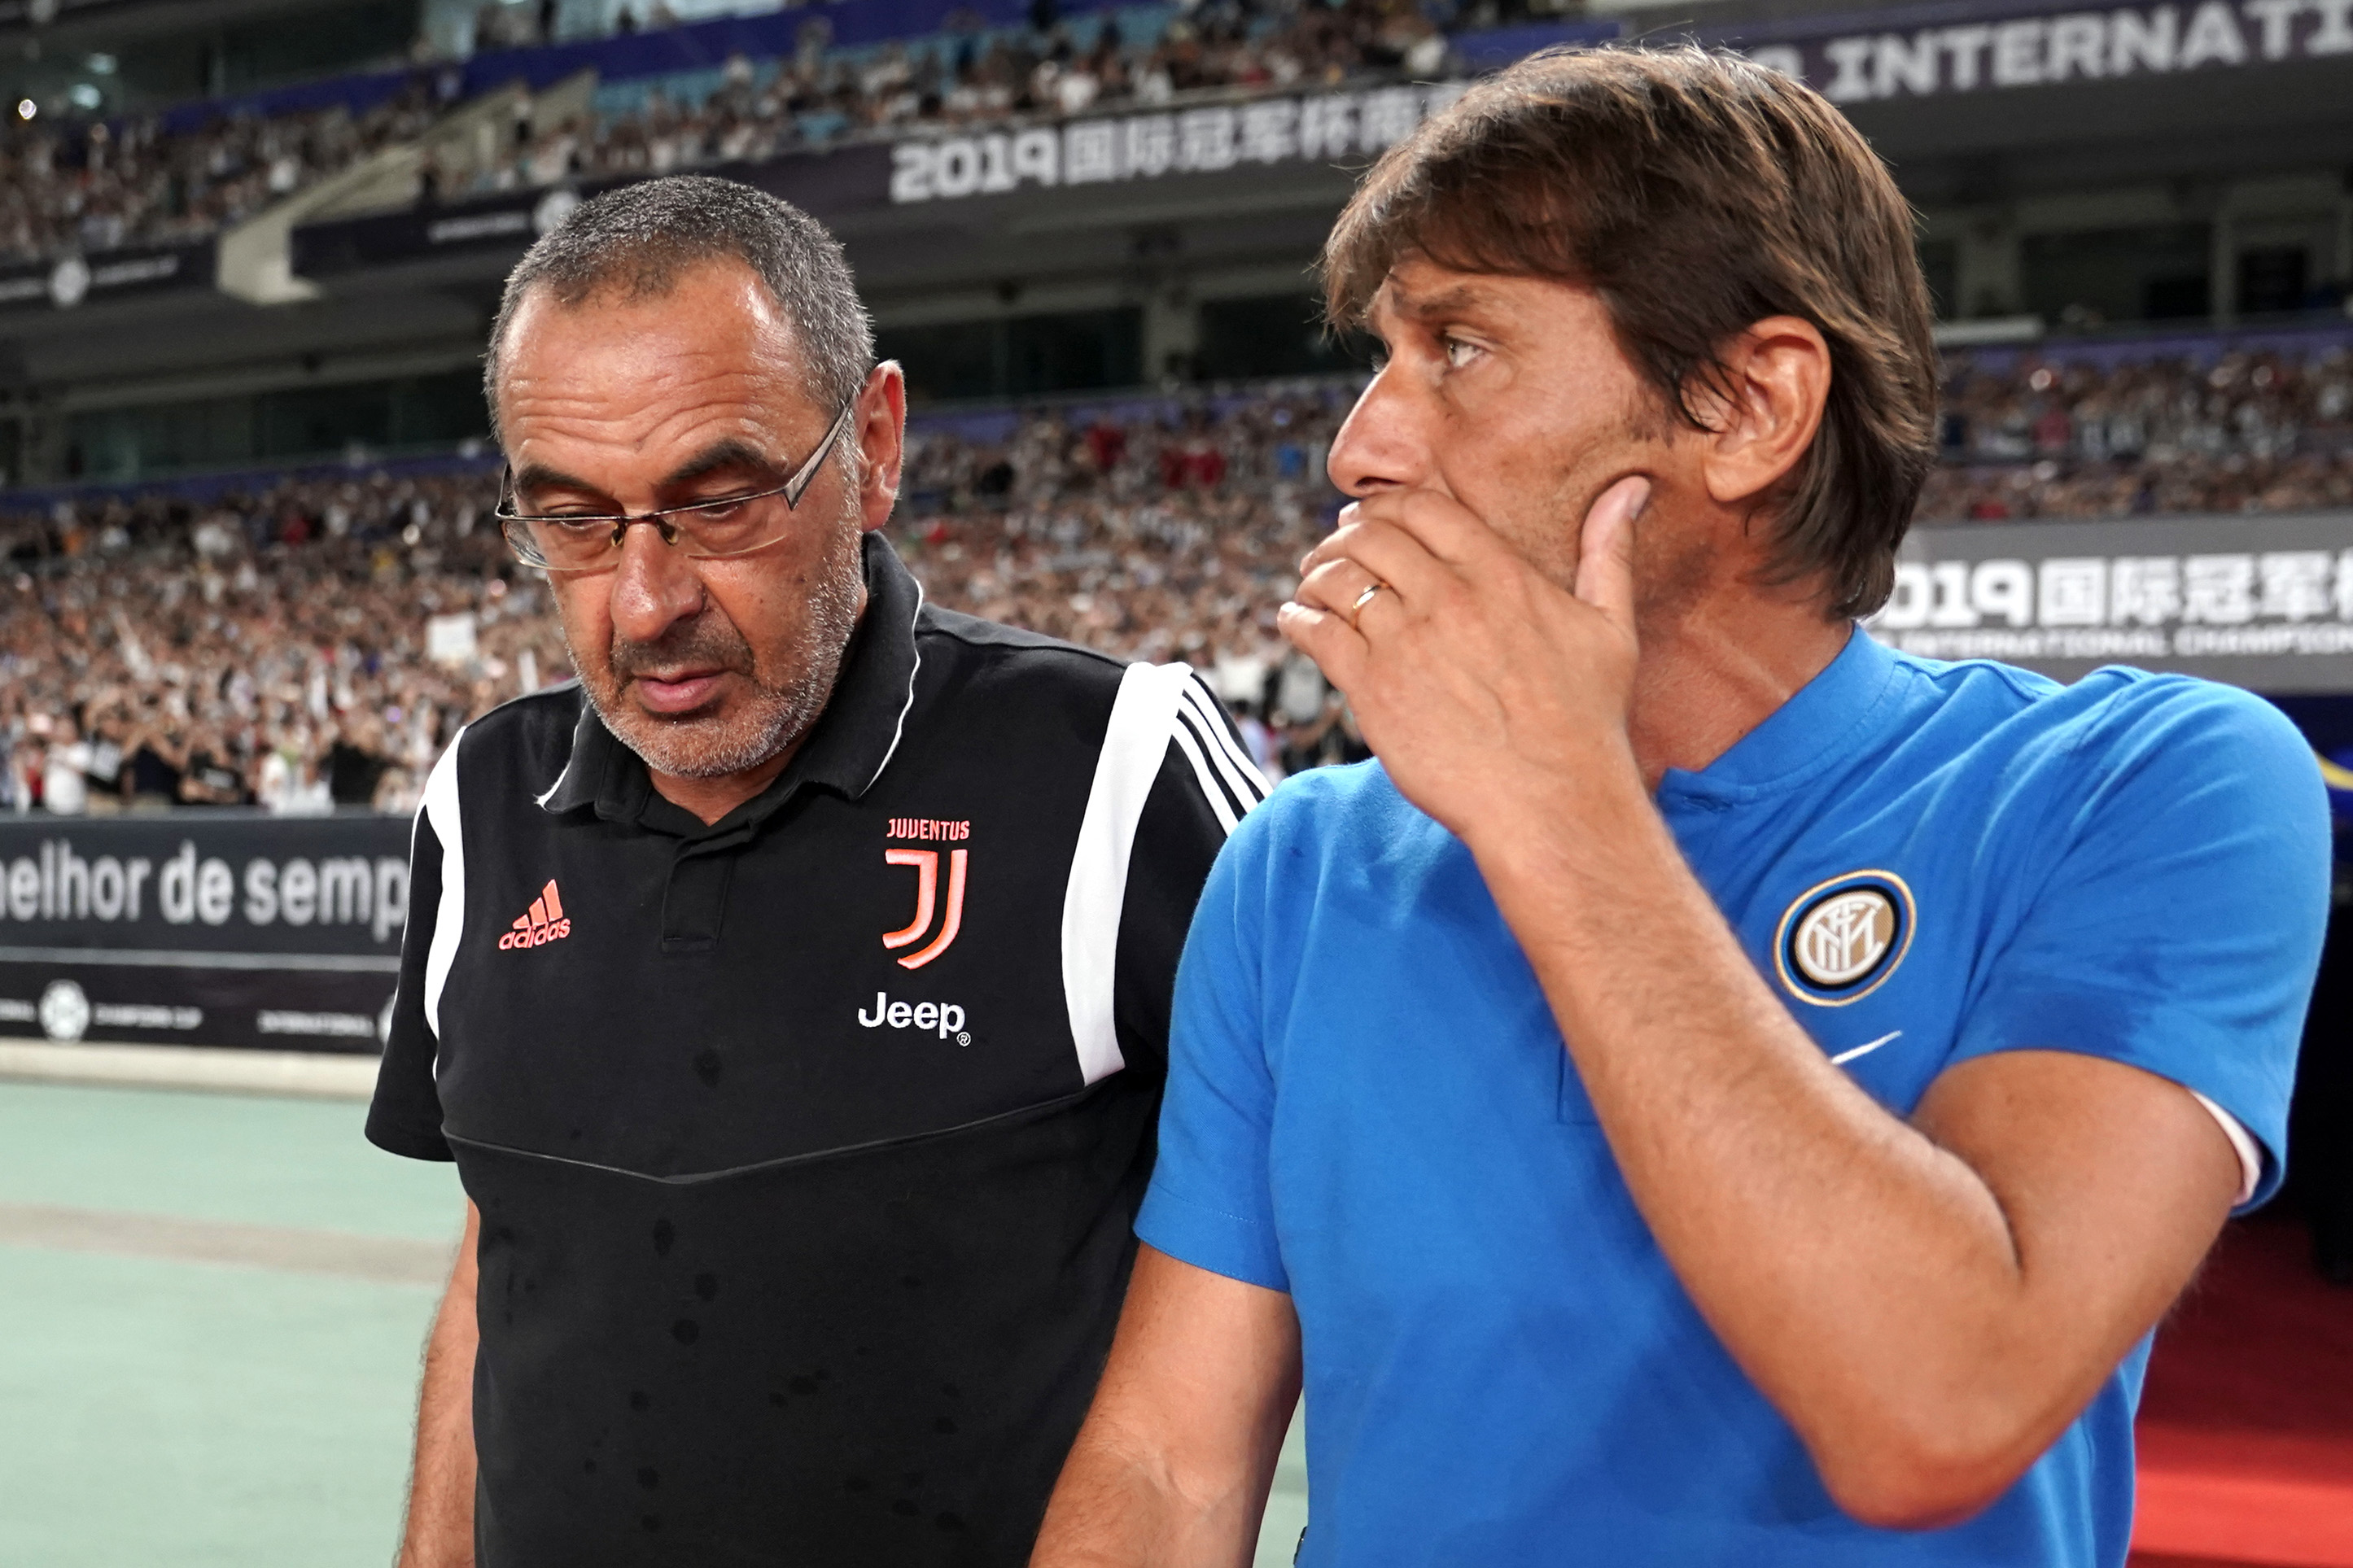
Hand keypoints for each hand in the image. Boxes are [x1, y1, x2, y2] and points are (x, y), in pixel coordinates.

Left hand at [1276, 476, 1651, 847]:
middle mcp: (1448, 597)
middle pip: (1371, 536)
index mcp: (1501, 574)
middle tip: (1332, 549)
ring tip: (1310, 586)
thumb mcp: (1611, 627)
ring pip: (1337, 579)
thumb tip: (1631, 490)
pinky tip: (1294, 622)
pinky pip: (1316, 633)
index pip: (1423, 508)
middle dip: (1342, 536)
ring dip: (1314, 575)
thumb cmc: (1588, 721)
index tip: (1369, 518)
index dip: (1385, 506)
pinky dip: (1296, 619)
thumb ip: (1609, 552)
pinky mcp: (1373, 688)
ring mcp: (1406, 641)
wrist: (1553, 801)